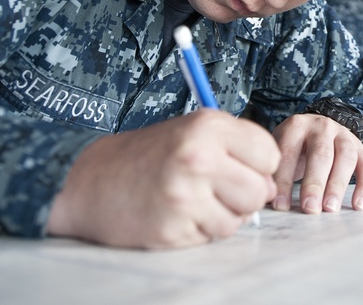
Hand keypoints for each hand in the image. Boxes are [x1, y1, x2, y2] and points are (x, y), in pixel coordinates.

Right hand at [46, 109, 279, 248]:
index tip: (237, 167)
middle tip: (216, 190)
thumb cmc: (150, 156)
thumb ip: (235, 150)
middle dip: (244, 197)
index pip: (269, 154)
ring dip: (222, 216)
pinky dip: (200, 231)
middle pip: (258, 191)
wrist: (92, 181)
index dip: (258, 165)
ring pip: (238, 219)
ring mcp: (185, 194)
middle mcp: (199, 156)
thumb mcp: (193, 132)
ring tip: (194, 201)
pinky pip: (211, 237)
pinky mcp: (173, 227)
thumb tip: (270, 186)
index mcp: (208, 126)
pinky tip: (177, 214)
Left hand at [270, 113, 362, 214]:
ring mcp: (344, 135)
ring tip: (330, 209)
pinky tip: (358, 206)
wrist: (316, 128)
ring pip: (345, 158)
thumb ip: (273, 170)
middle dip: (314, 184)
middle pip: (321, 154)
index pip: (289, 153)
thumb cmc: (293, 147)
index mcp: (296, 126)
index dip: (284, 180)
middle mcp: (322, 127)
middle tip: (310, 208)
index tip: (280, 206)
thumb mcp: (279, 149)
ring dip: (338, 185)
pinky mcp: (360, 148)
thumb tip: (266, 197)